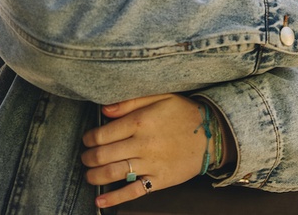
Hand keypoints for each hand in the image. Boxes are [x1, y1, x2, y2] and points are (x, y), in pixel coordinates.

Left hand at [82, 94, 227, 208]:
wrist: (211, 134)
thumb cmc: (184, 113)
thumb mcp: (160, 97)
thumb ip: (130, 102)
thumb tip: (104, 110)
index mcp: (141, 121)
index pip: (103, 134)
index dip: (89, 138)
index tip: (87, 139)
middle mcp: (143, 143)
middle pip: (103, 155)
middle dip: (88, 158)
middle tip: (85, 157)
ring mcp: (151, 163)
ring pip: (113, 173)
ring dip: (94, 175)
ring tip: (89, 174)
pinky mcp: (159, 180)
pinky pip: (133, 191)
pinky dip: (114, 198)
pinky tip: (100, 200)